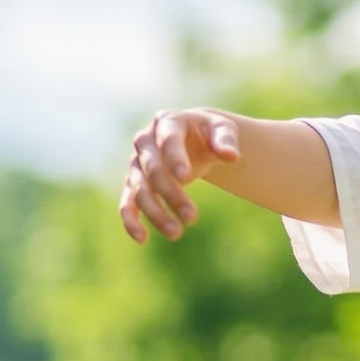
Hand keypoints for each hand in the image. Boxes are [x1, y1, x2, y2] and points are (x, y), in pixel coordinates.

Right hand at [120, 107, 240, 242]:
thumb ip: (226, 140)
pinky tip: (142, 238)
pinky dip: (131, 221)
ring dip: (155, 212)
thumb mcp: (222, 130)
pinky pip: (127, 203)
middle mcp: (146, 141)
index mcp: (167, 122)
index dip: (174, 158)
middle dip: (171, 194)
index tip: (185, 178)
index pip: (168, 140)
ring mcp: (137, 163)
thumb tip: (232, 156)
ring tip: (176, 233)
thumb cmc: (209, 133)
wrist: (193, 138)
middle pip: (153, 170)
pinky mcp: (134, 183)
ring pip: (139, 190)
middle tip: (192, 218)